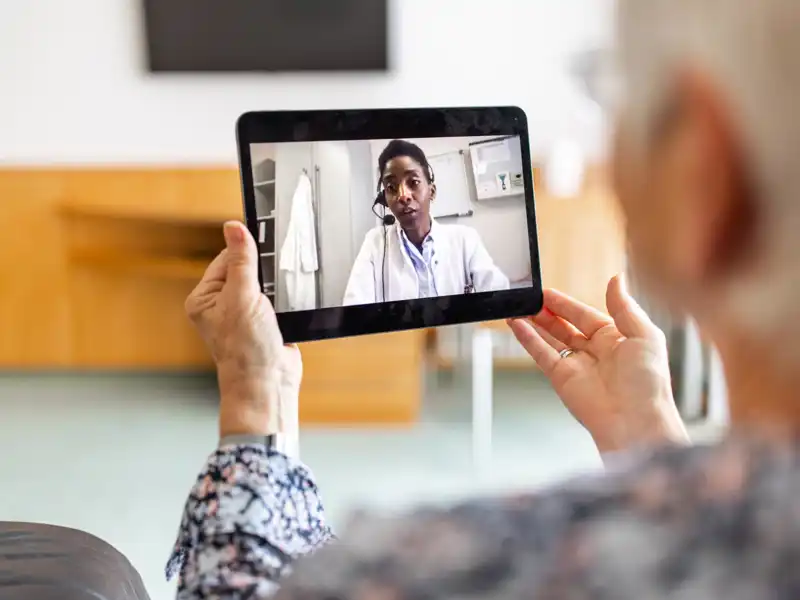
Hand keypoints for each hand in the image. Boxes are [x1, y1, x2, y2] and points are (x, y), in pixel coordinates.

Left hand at [185, 221, 301, 437]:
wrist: (269, 382)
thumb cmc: (246, 349)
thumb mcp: (243, 297)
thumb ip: (241, 261)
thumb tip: (234, 227)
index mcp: (205, 298)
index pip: (226, 259)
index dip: (245, 252)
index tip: (264, 244)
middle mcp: (221, 305)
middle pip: (246, 269)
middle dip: (263, 271)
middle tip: (271, 282)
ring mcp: (244, 314)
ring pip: (264, 283)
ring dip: (275, 286)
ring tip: (277, 300)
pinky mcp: (265, 322)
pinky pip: (276, 298)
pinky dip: (285, 298)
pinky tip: (287, 305)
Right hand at [508, 275, 688, 455]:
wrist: (635, 421)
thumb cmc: (648, 383)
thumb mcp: (644, 335)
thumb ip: (624, 306)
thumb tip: (616, 278)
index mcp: (617, 339)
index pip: (586, 315)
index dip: (566, 304)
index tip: (547, 293)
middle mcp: (596, 352)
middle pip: (566, 326)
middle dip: (548, 312)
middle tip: (530, 298)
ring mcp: (577, 365)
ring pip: (550, 338)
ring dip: (534, 323)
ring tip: (519, 308)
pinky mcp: (561, 378)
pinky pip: (541, 354)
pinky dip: (527, 339)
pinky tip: (516, 325)